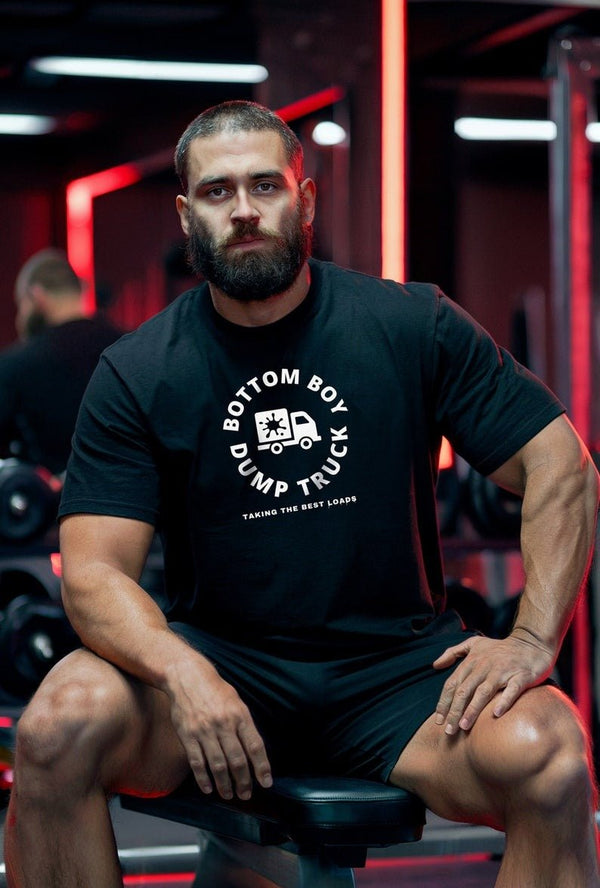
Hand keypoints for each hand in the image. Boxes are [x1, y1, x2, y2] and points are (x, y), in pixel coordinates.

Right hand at [168, 661, 271, 800]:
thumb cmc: (216, 691)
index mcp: (239, 715)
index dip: (262, 766)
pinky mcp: (188, 736)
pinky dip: (203, 778)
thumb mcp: (237, 702)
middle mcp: (223, 724)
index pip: (255, 746)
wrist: (187, 678)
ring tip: (229, 794)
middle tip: (246, 794)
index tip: (266, 782)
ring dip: (225, 784)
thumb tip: (254, 752)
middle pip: (237, 760)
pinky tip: (208, 788)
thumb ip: (245, 725)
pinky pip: (197, 762)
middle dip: (243, 781)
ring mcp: (204, 731)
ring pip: (218, 765)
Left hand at [432, 632, 553, 734]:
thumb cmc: (499, 647)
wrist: (531, 642)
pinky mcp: (521, 676)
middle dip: (454, 711)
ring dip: (472, 710)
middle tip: (449, 730)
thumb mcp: (474, 643)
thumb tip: (435, 665)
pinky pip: (512, 690)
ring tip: (464, 726)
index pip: (453, 683)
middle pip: (465, 690)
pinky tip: (496, 714)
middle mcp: (484, 666)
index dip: (444, 702)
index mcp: (472, 661)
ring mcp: (503, 671)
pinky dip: (504, 701)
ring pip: (484, 692)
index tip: (438, 720)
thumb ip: (453, 652)